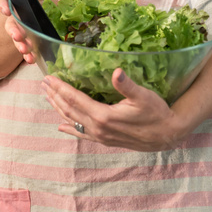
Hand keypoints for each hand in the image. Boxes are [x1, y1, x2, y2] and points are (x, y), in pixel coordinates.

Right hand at [0, 0, 42, 64]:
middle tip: (18, 36)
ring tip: (25, 50)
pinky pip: (28, 49)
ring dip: (20, 45)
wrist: (47, 5)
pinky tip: (32, 59)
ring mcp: (22, 29)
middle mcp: (15, 16)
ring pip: (17, 38)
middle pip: (9, 24)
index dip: (2, 6)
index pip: (3, 2)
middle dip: (13, 31)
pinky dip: (29, 55)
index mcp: (13, 0)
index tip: (5, 10)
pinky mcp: (31, 40)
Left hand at [41, 69, 189, 151]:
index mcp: (104, 116)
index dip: (61, 87)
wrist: (168, 135)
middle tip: (43, 83)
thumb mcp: (143, 96)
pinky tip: (61, 126)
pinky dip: (70, 128)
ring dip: (59, 108)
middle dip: (55, 95)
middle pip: (70, 109)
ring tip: (47, 96)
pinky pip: (82, 134)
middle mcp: (98, 128)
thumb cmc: (156, 112)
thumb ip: (127, 85)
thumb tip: (116, 71)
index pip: (75, 99)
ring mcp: (101, 136)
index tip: (49, 77)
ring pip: (73, 121)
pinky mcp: (106, 140)